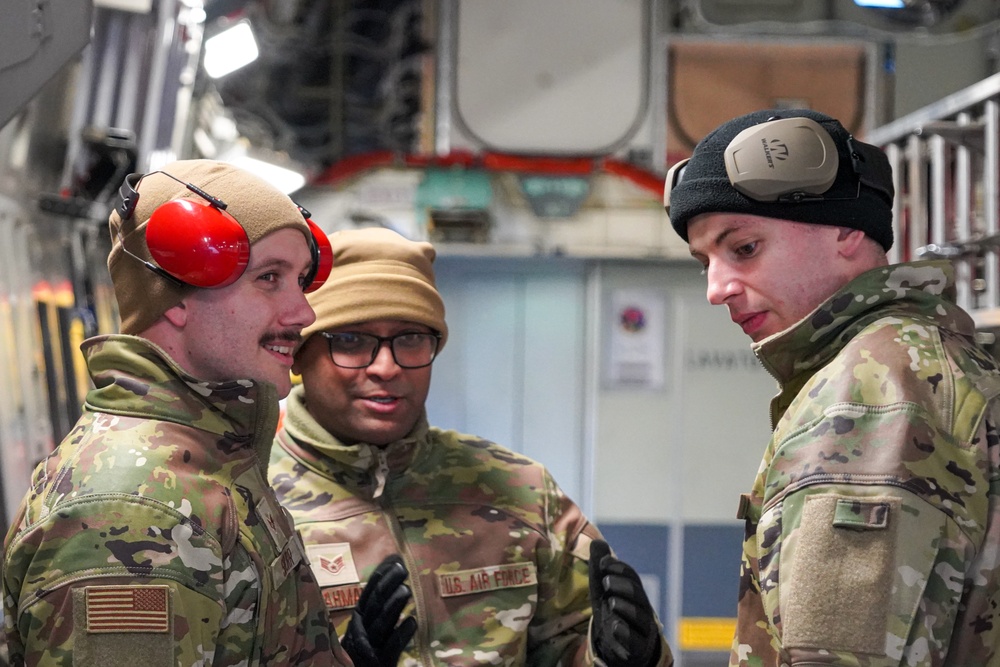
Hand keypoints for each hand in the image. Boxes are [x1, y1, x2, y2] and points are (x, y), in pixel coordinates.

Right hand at [342, 554, 417, 666]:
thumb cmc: (366, 651)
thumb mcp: (368, 628)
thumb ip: (379, 608)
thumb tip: (394, 579)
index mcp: (359, 619)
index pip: (369, 592)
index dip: (381, 575)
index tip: (394, 559)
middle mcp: (361, 630)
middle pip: (375, 604)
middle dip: (388, 584)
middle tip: (402, 568)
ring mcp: (369, 647)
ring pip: (381, 623)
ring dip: (393, 606)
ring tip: (406, 590)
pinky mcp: (380, 663)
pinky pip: (391, 647)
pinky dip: (401, 634)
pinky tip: (412, 622)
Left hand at [588, 540, 660, 666]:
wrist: (620, 647)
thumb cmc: (613, 613)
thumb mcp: (603, 591)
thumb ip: (601, 569)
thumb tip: (598, 541)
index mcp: (634, 592)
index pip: (632, 577)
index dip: (620, 569)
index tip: (605, 563)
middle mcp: (642, 608)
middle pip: (637, 594)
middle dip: (623, 586)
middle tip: (606, 581)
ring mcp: (642, 629)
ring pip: (639, 616)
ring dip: (625, 607)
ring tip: (611, 601)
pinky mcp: (638, 648)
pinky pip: (635, 640)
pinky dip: (625, 633)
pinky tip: (614, 626)